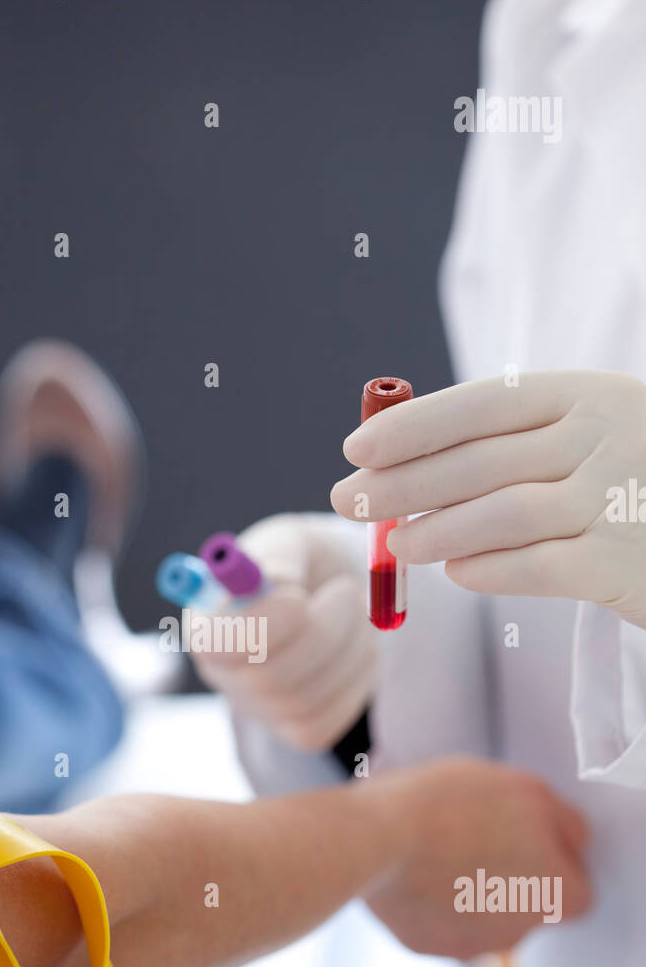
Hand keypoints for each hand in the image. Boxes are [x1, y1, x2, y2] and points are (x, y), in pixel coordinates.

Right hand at [190, 513, 378, 750]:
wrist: (327, 592)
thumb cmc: (300, 562)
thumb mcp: (288, 542)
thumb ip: (279, 557)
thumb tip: (279, 584)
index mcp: (206, 625)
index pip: (216, 646)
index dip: (260, 627)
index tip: (298, 597)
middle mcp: (223, 675)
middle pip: (268, 678)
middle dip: (323, 631)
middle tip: (349, 591)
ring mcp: (260, 709)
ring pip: (309, 698)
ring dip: (351, 646)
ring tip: (358, 610)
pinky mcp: (298, 730)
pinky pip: (335, 717)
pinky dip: (359, 676)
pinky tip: (358, 645)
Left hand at [331, 370, 645, 629]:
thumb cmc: (628, 484)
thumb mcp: (585, 437)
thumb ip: (508, 443)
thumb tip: (395, 462)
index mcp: (588, 394)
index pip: (484, 402)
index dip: (414, 426)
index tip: (356, 450)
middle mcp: (607, 437)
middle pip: (481, 460)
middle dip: (403, 483)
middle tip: (349, 502)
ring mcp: (619, 499)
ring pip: (503, 514)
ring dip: (437, 530)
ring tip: (398, 544)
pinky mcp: (624, 562)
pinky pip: (538, 567)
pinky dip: (487, 570)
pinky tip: (456, 572)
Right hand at [365, 757, 591, 958]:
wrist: (375, 839)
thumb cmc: (452, 806)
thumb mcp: (527, 789)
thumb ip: (565, 823)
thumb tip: (572, 843)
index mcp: (559, 896)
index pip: (576, 886)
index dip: (552, 856)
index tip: (524, 832)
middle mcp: (521, 934)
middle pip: (525, 903)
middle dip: (506, 874)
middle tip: (474, 831)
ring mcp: (470, 947)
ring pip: (479, 915)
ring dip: (466, 887)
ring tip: (435, 845)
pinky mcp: (424, 947)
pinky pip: (436, 922)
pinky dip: (428, 901)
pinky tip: (410, 866)